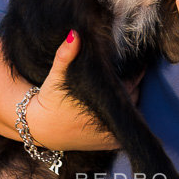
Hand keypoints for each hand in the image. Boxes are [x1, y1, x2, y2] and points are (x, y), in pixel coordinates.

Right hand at [26, 30, 127, 151]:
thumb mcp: (56, 76)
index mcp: (101, 105)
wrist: (39, 129)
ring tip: (126, 84)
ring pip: (132, 110)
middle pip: (134, 97)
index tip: (138, 62)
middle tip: (133, 70)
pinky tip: (119, 102)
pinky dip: (125, 114)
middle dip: (133, 84)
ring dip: (131, 98)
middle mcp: (109, 124)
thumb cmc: (49, 100)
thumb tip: (75, 34)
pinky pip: (125, 125)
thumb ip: (66, 55)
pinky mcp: (108, 144)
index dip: (135, 72)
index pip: (131, 84)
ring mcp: (110, 136)